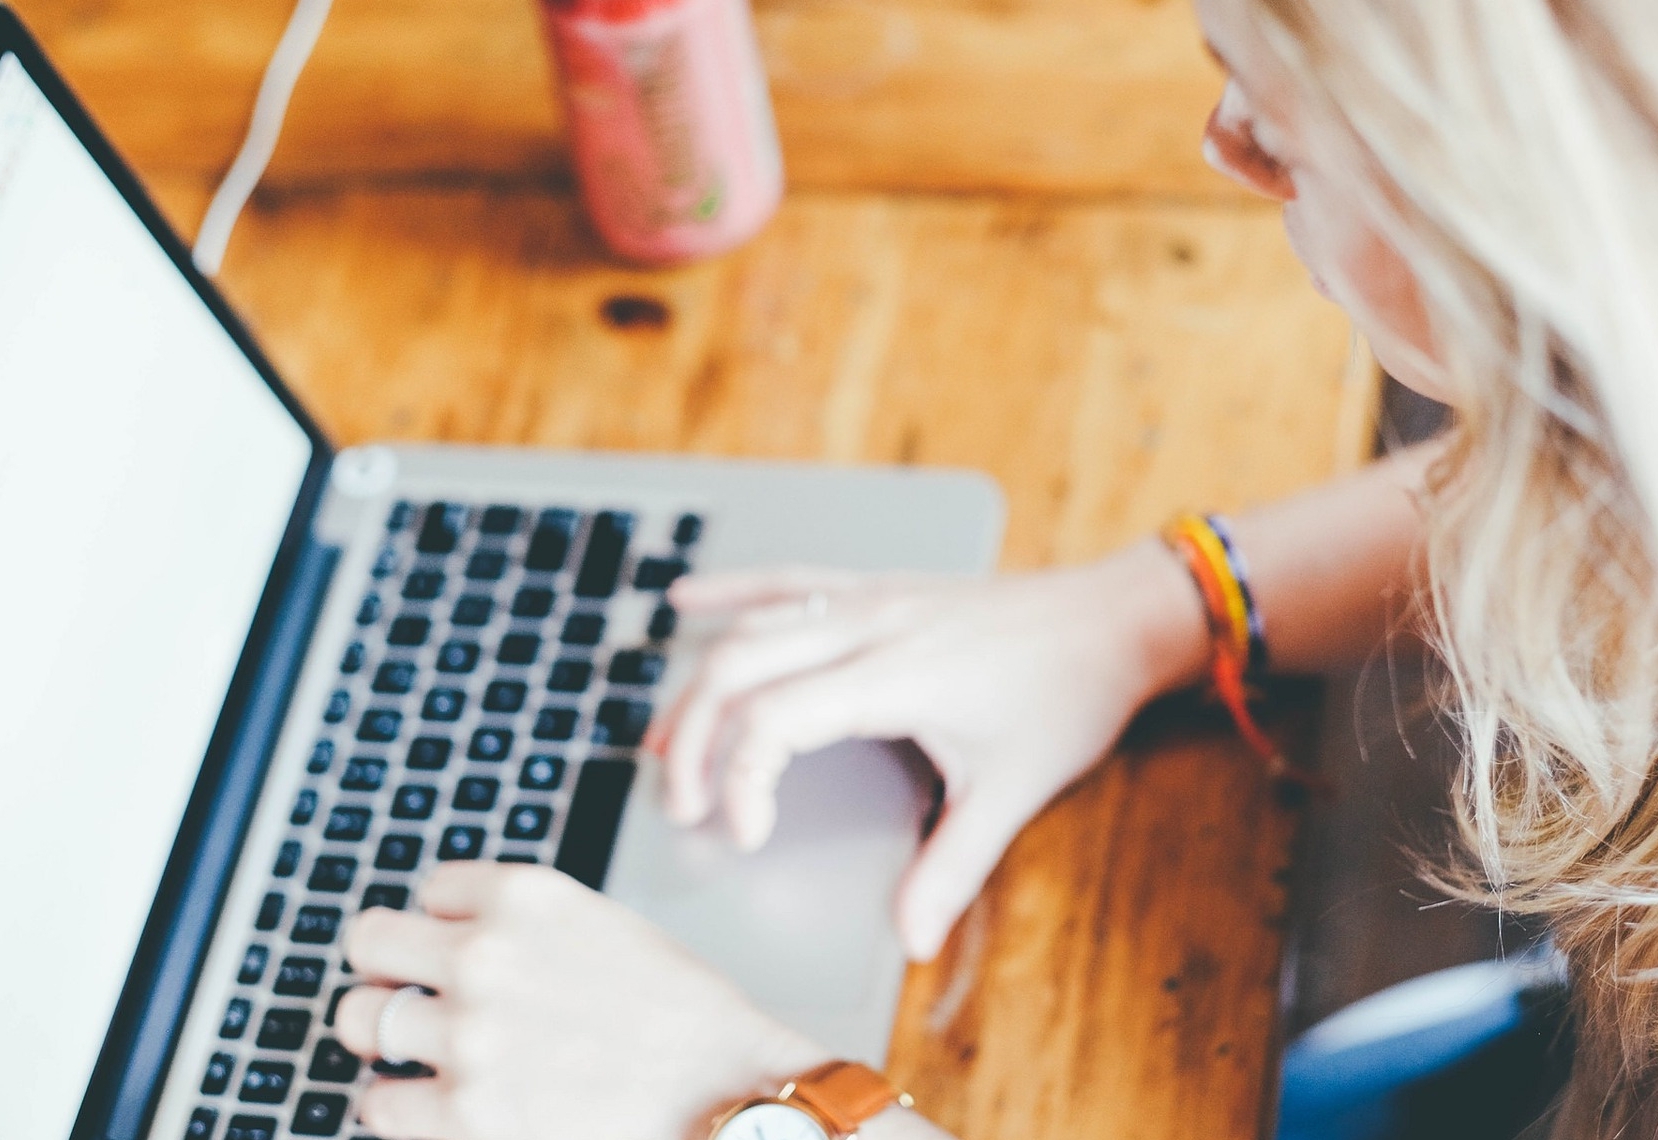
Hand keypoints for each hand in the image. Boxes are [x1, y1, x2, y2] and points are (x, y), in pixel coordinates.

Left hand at [336, 863, 829, 1139]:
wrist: (724, 1091)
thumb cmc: (680, 1014)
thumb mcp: (600, 925)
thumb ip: (523, 924)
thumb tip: (456, 936)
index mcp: (524, 896)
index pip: (428, 889)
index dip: (446, 923)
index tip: (461, 947)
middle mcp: (484, 955)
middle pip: (368, 942)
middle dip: (390, 969)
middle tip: (411, 994)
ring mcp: (467, 1036)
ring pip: (359, 1019)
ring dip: (389, 1036)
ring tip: (425, 1052)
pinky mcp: (462, 1115)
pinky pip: (378, 1103)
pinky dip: (402, 1105)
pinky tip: (444, 1102)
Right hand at [646, 539, 1208, 961]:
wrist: (1114, 617)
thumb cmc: (1068, 695)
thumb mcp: (1014, 789)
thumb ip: (953, 867)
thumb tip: (911, 938)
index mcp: (894, 674)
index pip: (774, 718)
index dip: (741, 781)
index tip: (747, 836)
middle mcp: (868, 626)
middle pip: (738, 667)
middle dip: (691, 738)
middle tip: (682, 805)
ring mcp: (870, 599)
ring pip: (753, 627)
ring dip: (698, 683)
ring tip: (661, 742)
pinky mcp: (878, 588)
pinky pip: (789, 580)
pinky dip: (732, 592)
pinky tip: (688, 602)